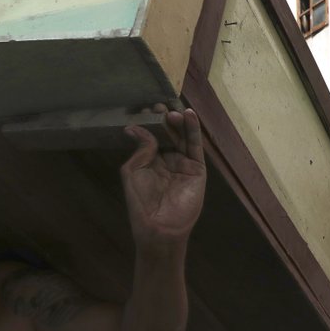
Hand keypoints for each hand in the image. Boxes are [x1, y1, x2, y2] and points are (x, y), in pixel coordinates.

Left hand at [121, 106, 205, 245]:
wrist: (158, 225)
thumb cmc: (141, 201)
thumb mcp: (133, 171)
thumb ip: (140, 149)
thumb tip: (136, 128)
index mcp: (150, 161)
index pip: (152, 135)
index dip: (149, 122)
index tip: (144, 108)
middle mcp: (167, 159)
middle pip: (168, 133)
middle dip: (164, 118)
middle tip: (158, 105)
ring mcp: (183, 163)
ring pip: (182, 136)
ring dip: (178, 122)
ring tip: (171, 110)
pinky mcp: (197, 169)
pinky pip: (195, 146)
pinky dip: (193, 129)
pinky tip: (188, 115)